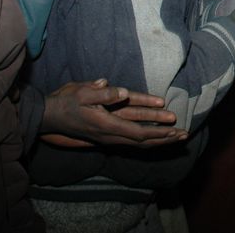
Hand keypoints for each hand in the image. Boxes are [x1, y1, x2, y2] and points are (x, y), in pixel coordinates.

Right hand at [40, 79, 186, 147]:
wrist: (49, 117)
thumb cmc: (66, 102)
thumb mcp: (81, 92)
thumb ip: (101, 93)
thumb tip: (122, 92)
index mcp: (106, 125)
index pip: (138, 132)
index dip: (158, 132)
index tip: (175, 129)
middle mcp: (110, 135)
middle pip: (143, 141)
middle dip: (165, 139)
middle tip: (185, 135)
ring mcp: (108, 138)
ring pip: (138, 143)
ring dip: (159, 140)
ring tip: (177, 137)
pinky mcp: (107, 136)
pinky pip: (131, 141)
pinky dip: (147, 140)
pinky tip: (156, 138)